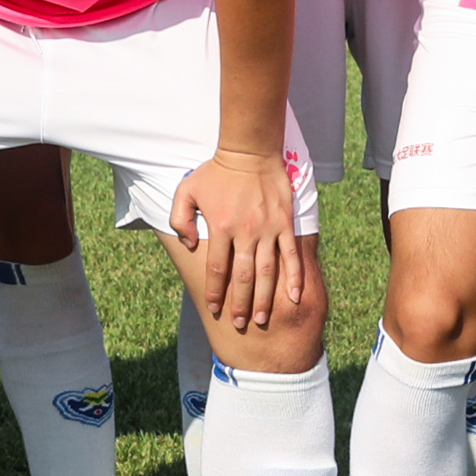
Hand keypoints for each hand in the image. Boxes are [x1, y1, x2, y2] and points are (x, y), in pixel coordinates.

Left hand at [168, 149, 306, 331]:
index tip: (214, 308)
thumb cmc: (215, 172)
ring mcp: (268, 230)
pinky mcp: (285, 224)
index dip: (215, 291)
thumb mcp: (186, 190)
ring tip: (261, 319)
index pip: (217, 269)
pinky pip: (292, 256)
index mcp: (220, 227)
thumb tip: (190, 246)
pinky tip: (294, 298)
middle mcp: (245, 233)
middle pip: (243, 277)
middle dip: (241, 304)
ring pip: (267, 272)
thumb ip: (180, 219)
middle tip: (240, 323)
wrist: (249, 151)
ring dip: (265, 299)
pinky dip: (294, 278)